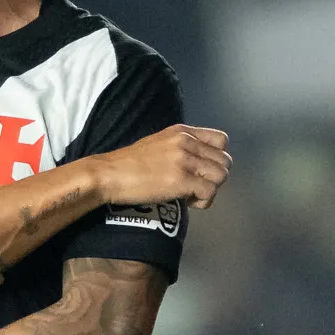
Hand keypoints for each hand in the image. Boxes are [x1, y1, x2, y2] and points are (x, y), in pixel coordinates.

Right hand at [85, 125, 230, 211]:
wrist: (109, 175)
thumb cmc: (129, 164)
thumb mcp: (158, 143)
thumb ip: (180, 148)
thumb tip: (196, 163)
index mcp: (183, 131)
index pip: (222, 140)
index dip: (217, 158)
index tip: (202, 170)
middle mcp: (187, 142)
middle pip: (225, 161)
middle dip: (214, 178)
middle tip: (196, 187)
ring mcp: (185, 161)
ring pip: (221, 176)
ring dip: (210, 190)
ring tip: (192, 195)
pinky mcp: (181, 180)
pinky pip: (210, 192)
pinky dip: (203, 201)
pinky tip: (188, 203)